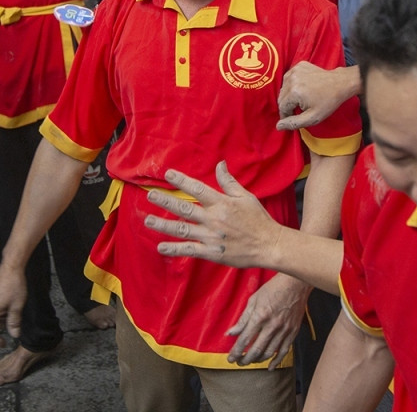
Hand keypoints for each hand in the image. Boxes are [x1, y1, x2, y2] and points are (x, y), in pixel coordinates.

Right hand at [0, 265, 26, 347]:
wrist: (12, 266)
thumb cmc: (15, 285)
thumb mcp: (17, 306)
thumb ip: (14, 322)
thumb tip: (14, 334)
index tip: (4, 344)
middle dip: (1, 328)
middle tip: (13, 329)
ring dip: (3, 319)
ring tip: (15, 315)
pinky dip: (2, 312)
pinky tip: (12, 307)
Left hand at [145, 161, 281, 267]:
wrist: (269, 245)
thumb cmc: (258, 219)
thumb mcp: (246, 197)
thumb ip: (229, 182)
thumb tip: (220, 164)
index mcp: (222, 204)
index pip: (197, 190)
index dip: (181, 181)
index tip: (168, 174)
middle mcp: (213, 220)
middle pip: (184, 209)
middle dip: (165, 201)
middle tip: (150, 196)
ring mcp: (211, 237)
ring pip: (182, 230)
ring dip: (163, 225)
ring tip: (147, 221)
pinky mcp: (211, 253)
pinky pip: (189, 250)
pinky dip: (174, 249)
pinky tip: (161, 248)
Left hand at [226, 272, 307, 366]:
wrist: (296, 283)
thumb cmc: (273, 288)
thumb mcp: (254, 299)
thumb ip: (243, 318)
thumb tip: (231, 333)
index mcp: (260, 316)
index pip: (244, 339)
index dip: (236, 351)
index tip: (230, 358)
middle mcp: (272, 325)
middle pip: (256, 350)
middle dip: (245, 359)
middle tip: (238, 362)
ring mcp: (284, 330)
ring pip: (269, 353)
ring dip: (258, 360)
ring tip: (250, 361)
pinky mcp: (293, 332)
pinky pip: (284, 351)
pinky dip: (276, 361)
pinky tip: (270, 366)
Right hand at [277, 62, 357, 130]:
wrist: (340, 83)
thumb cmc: (328, 102)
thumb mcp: (313, 117)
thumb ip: (294, 123)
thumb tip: (278, 126)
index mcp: (294, 92)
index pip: (282, 107)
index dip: (287, 115)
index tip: (294, 117)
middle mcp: (292, 79)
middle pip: (281, 97)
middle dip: (288, 105)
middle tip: (299, 109)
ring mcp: (295, 70)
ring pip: (284, 87)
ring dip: (289, 94)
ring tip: (301, 99)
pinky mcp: (299, 65)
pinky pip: (289, 78)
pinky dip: (292, 84)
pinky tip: (302, 88)